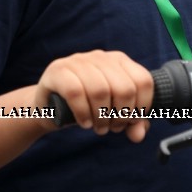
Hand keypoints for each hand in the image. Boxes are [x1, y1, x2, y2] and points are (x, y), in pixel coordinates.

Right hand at [35, 50, 152, 142]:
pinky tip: (84, 122)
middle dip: (121, 116)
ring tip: (98, 128)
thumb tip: (138, 135)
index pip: (143, 81)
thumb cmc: (87, 106)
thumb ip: (131, 122)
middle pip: (124, 88)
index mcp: (119, 61)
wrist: (48, 106)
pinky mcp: (58, 71)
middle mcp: (100, 57)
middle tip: (112, 128)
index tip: (131, 121)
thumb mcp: (112, 113)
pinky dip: (83, 113)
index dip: (142, 106)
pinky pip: (75, 92)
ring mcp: (77, 61)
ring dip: (102, 117)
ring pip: (100, 90)